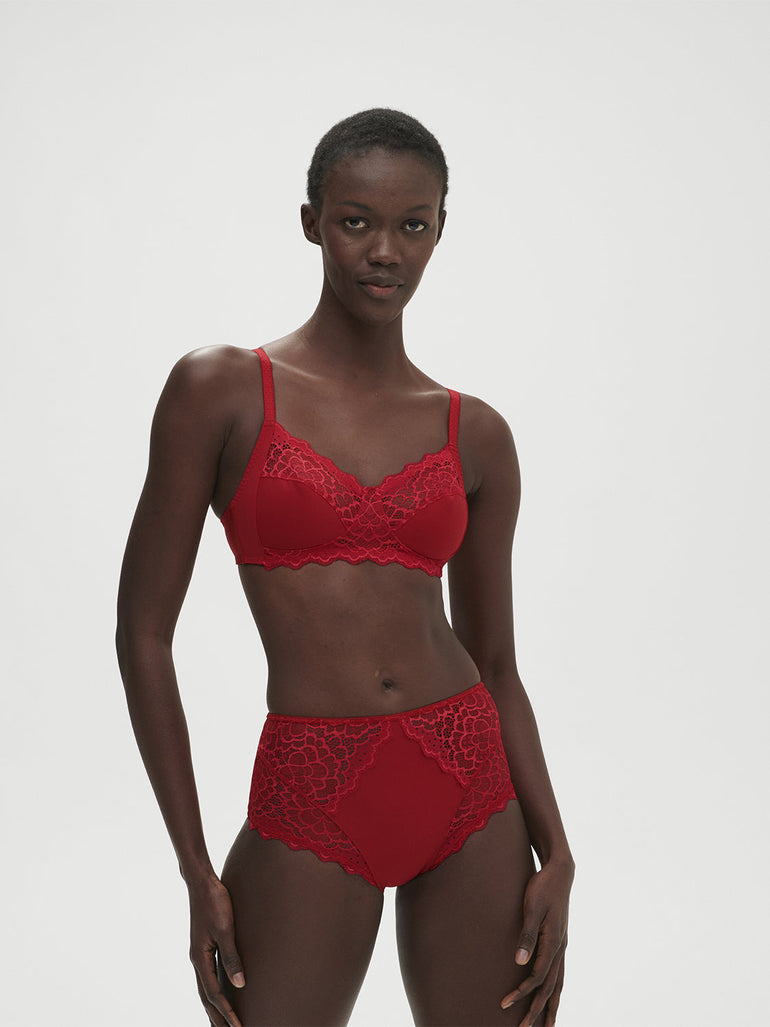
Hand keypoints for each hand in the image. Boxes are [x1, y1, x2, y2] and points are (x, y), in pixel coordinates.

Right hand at [188, 875, 245, 1026]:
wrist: (202, 882)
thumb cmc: (215, 902)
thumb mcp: (226, 929)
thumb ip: (232, 957)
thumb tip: (240, 985)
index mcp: (200, 958)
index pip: (214, 994)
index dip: (226, 1012)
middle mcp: (197, 959)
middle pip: (206, 997)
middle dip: (216, 1017)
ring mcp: (199, 953)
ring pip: (205, 988)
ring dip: (213, 1007)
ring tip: (221, 1023)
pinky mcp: (204, 946)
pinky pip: (207, 976)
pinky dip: (212, 991)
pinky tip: (220, 992)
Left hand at [500, 858, 573, 1026]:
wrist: (559, 872)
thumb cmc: (542, 888)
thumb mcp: (532, 908)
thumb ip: (526, 935)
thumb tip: (519, 962)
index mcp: (553, 942)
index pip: (537, 978)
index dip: (521, 993)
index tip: (505, 1004)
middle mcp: (560, 949)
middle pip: (550, 988)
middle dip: (537, 1011)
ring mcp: (562, 947)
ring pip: (558, 985)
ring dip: (551, 1007)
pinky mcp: (560, 942)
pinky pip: (559, 974)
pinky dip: (556, 991)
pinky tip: (551, 998)